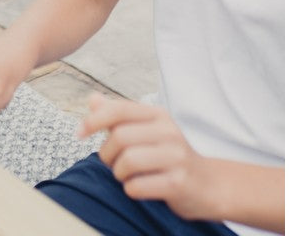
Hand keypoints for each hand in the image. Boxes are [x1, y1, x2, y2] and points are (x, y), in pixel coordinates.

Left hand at [80, 94, 217, 220]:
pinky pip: (138, 186)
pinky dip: (130, 189)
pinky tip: (138, 188)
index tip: (79, 133)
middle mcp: (169, 131)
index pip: (119, 109)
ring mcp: (176, 157)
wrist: (209, 185)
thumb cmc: (169, 156)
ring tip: (126, 176)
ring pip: (127, 161)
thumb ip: (119, 117)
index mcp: (158, 115)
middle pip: (119, 137)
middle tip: (114, 164)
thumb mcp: (147, 131)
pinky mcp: (179, 183)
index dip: (94, 120)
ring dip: (119, 173)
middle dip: (107, 154)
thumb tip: (92, 99)